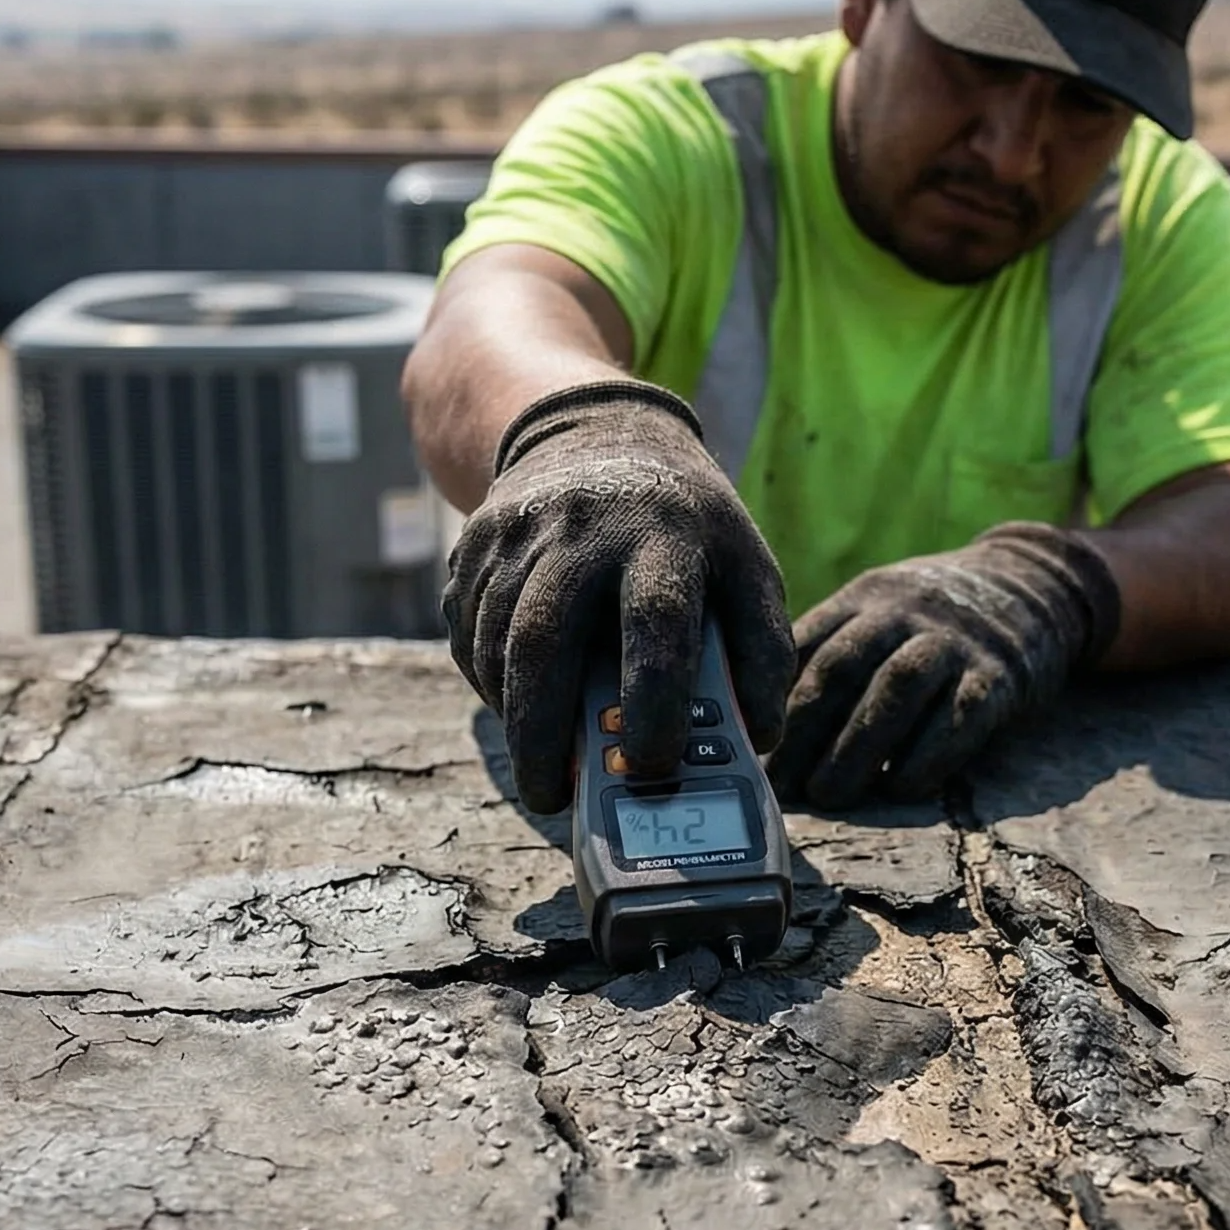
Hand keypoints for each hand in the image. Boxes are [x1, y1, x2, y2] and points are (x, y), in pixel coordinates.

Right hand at [445, 380, 795, 815]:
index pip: (656, 622)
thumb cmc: (685, 526)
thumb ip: (763, 650)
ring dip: (512, 718)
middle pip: (543, 641)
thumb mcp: (746, 565)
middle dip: (543, 733)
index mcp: (664, 535)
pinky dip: (488, 684)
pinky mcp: (473, 547)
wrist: (594, 431)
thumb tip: (757, 739)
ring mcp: (518, 534)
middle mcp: (582, 528)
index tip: (654, 764)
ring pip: (495, 644)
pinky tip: (518, 706)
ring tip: (541, 768)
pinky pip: (466, 634)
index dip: (653, 700)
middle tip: (554, 798)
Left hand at [766, 523, 1121, 811]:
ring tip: (831, 794)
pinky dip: (927, 755)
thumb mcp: (879, 609)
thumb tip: (765, 717)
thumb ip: (830, 648)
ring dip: (857, 747)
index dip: (772, 697)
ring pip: (895, 690)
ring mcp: (954, 642)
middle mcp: (905, 613)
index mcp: (864, 598)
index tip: (747, 747)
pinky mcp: (999, 675)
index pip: (807, 644)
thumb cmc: (932, 618)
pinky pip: (959, 716)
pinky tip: (899, 786)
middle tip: (782, 783)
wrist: (1033, 585)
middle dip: (805, 730)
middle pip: (843, 667)